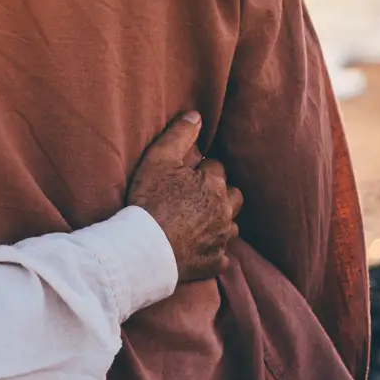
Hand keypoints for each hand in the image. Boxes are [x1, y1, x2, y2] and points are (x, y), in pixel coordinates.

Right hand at [127, 112, 241, 281]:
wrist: (145, 247)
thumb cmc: (150, 200)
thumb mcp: (159, 158)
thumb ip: (180, 134)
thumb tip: (196, 116)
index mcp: (215, 185)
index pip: (216, 169)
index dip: (199, 170)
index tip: (184, 175)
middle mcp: (225, 212)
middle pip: (234, 197)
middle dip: (221, 194)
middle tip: (196, 196)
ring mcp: (221, 240)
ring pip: (231, 227)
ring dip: (220, 222)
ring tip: (200, 221)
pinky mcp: (214, 263)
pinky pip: (223, 258)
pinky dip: (215, 252)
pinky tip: (201, 249)